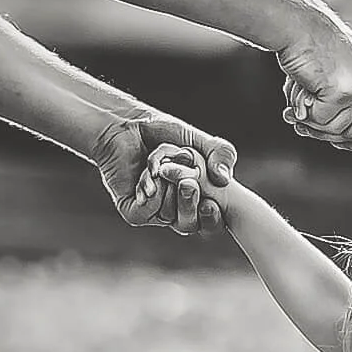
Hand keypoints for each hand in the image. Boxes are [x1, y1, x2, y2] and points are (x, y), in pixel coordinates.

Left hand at [92, 109, 237, 235]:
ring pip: (169, 217)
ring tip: (161, 167)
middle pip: (191, 226)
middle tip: (187, 184)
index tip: (210, 204)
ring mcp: (155, 213)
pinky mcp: (134, 211)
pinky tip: (148, 174)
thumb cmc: (163, 133)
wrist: (127, 126)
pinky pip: (148, 211)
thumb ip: (221, 154)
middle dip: (190, 204)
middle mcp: (177, 210)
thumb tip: (224, 179)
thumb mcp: (199, 140)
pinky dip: (151, 189)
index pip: (212, 223)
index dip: (213, 218)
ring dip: (167, 187)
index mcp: (198, 199)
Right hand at [276, 10, 351, 150]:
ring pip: (339, 130)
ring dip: (315, 124)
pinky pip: (322, 121)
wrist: (297, 24)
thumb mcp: (343, 72)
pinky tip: (298, 94)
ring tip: (300, 104)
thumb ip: (351, 101)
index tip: (338, 143)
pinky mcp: (341, 91)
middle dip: (331, 136)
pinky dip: (306, 113)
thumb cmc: (313, 48)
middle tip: (307, 126)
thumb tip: (345, 139)